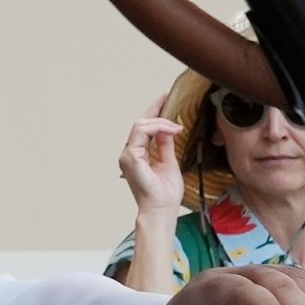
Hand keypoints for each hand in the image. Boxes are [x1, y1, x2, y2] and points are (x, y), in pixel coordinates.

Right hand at [120, 97, 187, 213]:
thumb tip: (169, 130)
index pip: (143, 127)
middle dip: (157, 110)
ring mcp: (128, 155)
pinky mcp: (131, 158)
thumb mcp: (170, 162)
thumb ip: (166, 145)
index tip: (165, 97)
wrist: (162, 208)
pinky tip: (172, 131)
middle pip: (141, 123)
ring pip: (140, 125)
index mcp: (137, 155)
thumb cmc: (165, 192)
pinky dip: (158, 128)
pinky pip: (142, 133)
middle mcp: (129, 153)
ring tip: (176, 127)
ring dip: (161, 122)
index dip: (154, 110)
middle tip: (171, 100)